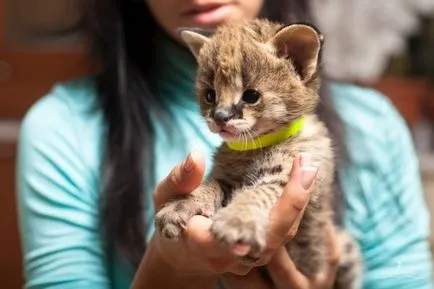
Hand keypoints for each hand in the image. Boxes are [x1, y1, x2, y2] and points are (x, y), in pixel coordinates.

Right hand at [132, 151, 317, 288]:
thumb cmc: (174, 223)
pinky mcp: (263, 248)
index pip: (231, 234)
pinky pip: (284, 229)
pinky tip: (302, 174)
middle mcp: (234, 255)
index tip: (261, 195)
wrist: (186, 254)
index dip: (251, 216)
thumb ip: (179, 180)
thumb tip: (195, 157)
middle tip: (306, 164)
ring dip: (299, 198)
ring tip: (307, 163)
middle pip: (272, 236)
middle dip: (293, 201)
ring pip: (284, 233)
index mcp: (205, 244)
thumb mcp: (166, 199)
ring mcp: (252, 256)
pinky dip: (295, 202)